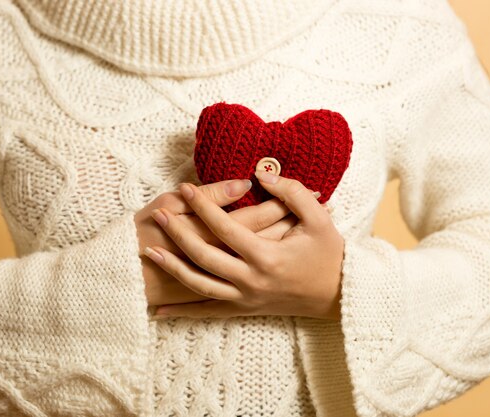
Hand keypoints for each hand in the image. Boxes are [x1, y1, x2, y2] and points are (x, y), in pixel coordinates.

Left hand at [144, 170, 343, 320]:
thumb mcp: (319, 220)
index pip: (226, 227)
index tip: (186, 187)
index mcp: (267, 256)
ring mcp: (245, 298)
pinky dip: (183, 312)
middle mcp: (251, 280)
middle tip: (159, 214)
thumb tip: (261, 174)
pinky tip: (158, 310)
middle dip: (178, 234)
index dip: (203, 205)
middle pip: (205, 255)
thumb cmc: (328, 256)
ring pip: (200, 285)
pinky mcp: (243, 309)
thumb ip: (291, 193)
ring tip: (151, 251)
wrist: (338, 298)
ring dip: (173, 268)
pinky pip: (208, 311)